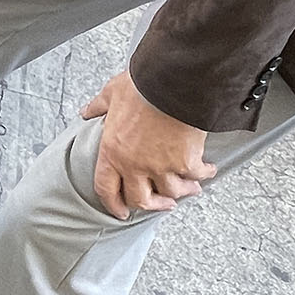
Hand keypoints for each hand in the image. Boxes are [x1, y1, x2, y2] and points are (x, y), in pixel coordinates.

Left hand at [80, 70, 215, 219]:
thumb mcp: (112, 92)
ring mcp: (161, 166)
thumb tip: (87, 111)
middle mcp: (135, 165)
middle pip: (140, 199)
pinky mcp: (186, 161)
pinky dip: (203, 175)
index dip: (113, 205)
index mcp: (112, 151)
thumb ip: (99, 106)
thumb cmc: (142, 85)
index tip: (121, 212)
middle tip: (162, 205)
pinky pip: (196, 176)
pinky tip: (208, 170)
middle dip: (152, 205)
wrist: (173, 82)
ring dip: (182, 192)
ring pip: (171, 192)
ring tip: (191, 189)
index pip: (106, 189)